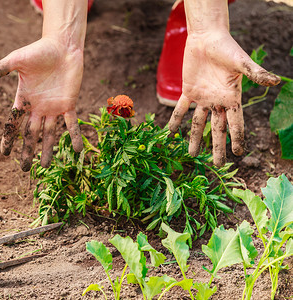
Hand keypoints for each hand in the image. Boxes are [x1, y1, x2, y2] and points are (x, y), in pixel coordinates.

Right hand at [0, 37, 83, 170]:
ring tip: (45, 166)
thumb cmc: (38, 51)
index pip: (14, 123)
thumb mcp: (16, 60)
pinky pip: (72, 124)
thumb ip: (0, 69)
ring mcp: (54, 108)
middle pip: (31, 134)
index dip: (9, 138)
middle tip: (24, 169)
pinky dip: (74, 135)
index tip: (4, 153)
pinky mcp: (69, 104)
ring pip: (50, 134)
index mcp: (24, 100)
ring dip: (47, 149)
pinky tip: (77, 149)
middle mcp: (38, 108)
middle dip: (27, 151)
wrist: (62, 45)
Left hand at [168, 30, 279, 165]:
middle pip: (217, 129)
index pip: (235, 123)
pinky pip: (181, 109)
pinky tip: (170, 132)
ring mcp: (203, 97)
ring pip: (198, 123)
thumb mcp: (241, 62)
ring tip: (191, 154)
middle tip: (216, 164)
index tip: (239, 153)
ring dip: (194, 138)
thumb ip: (256, 73)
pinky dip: (175, 120)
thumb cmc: (227, 48)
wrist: (207, 38)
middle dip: (217, 146)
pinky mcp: (188, 91)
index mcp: (232, 98)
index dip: (237, 138)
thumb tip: (276, 81)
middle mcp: (217, 101)